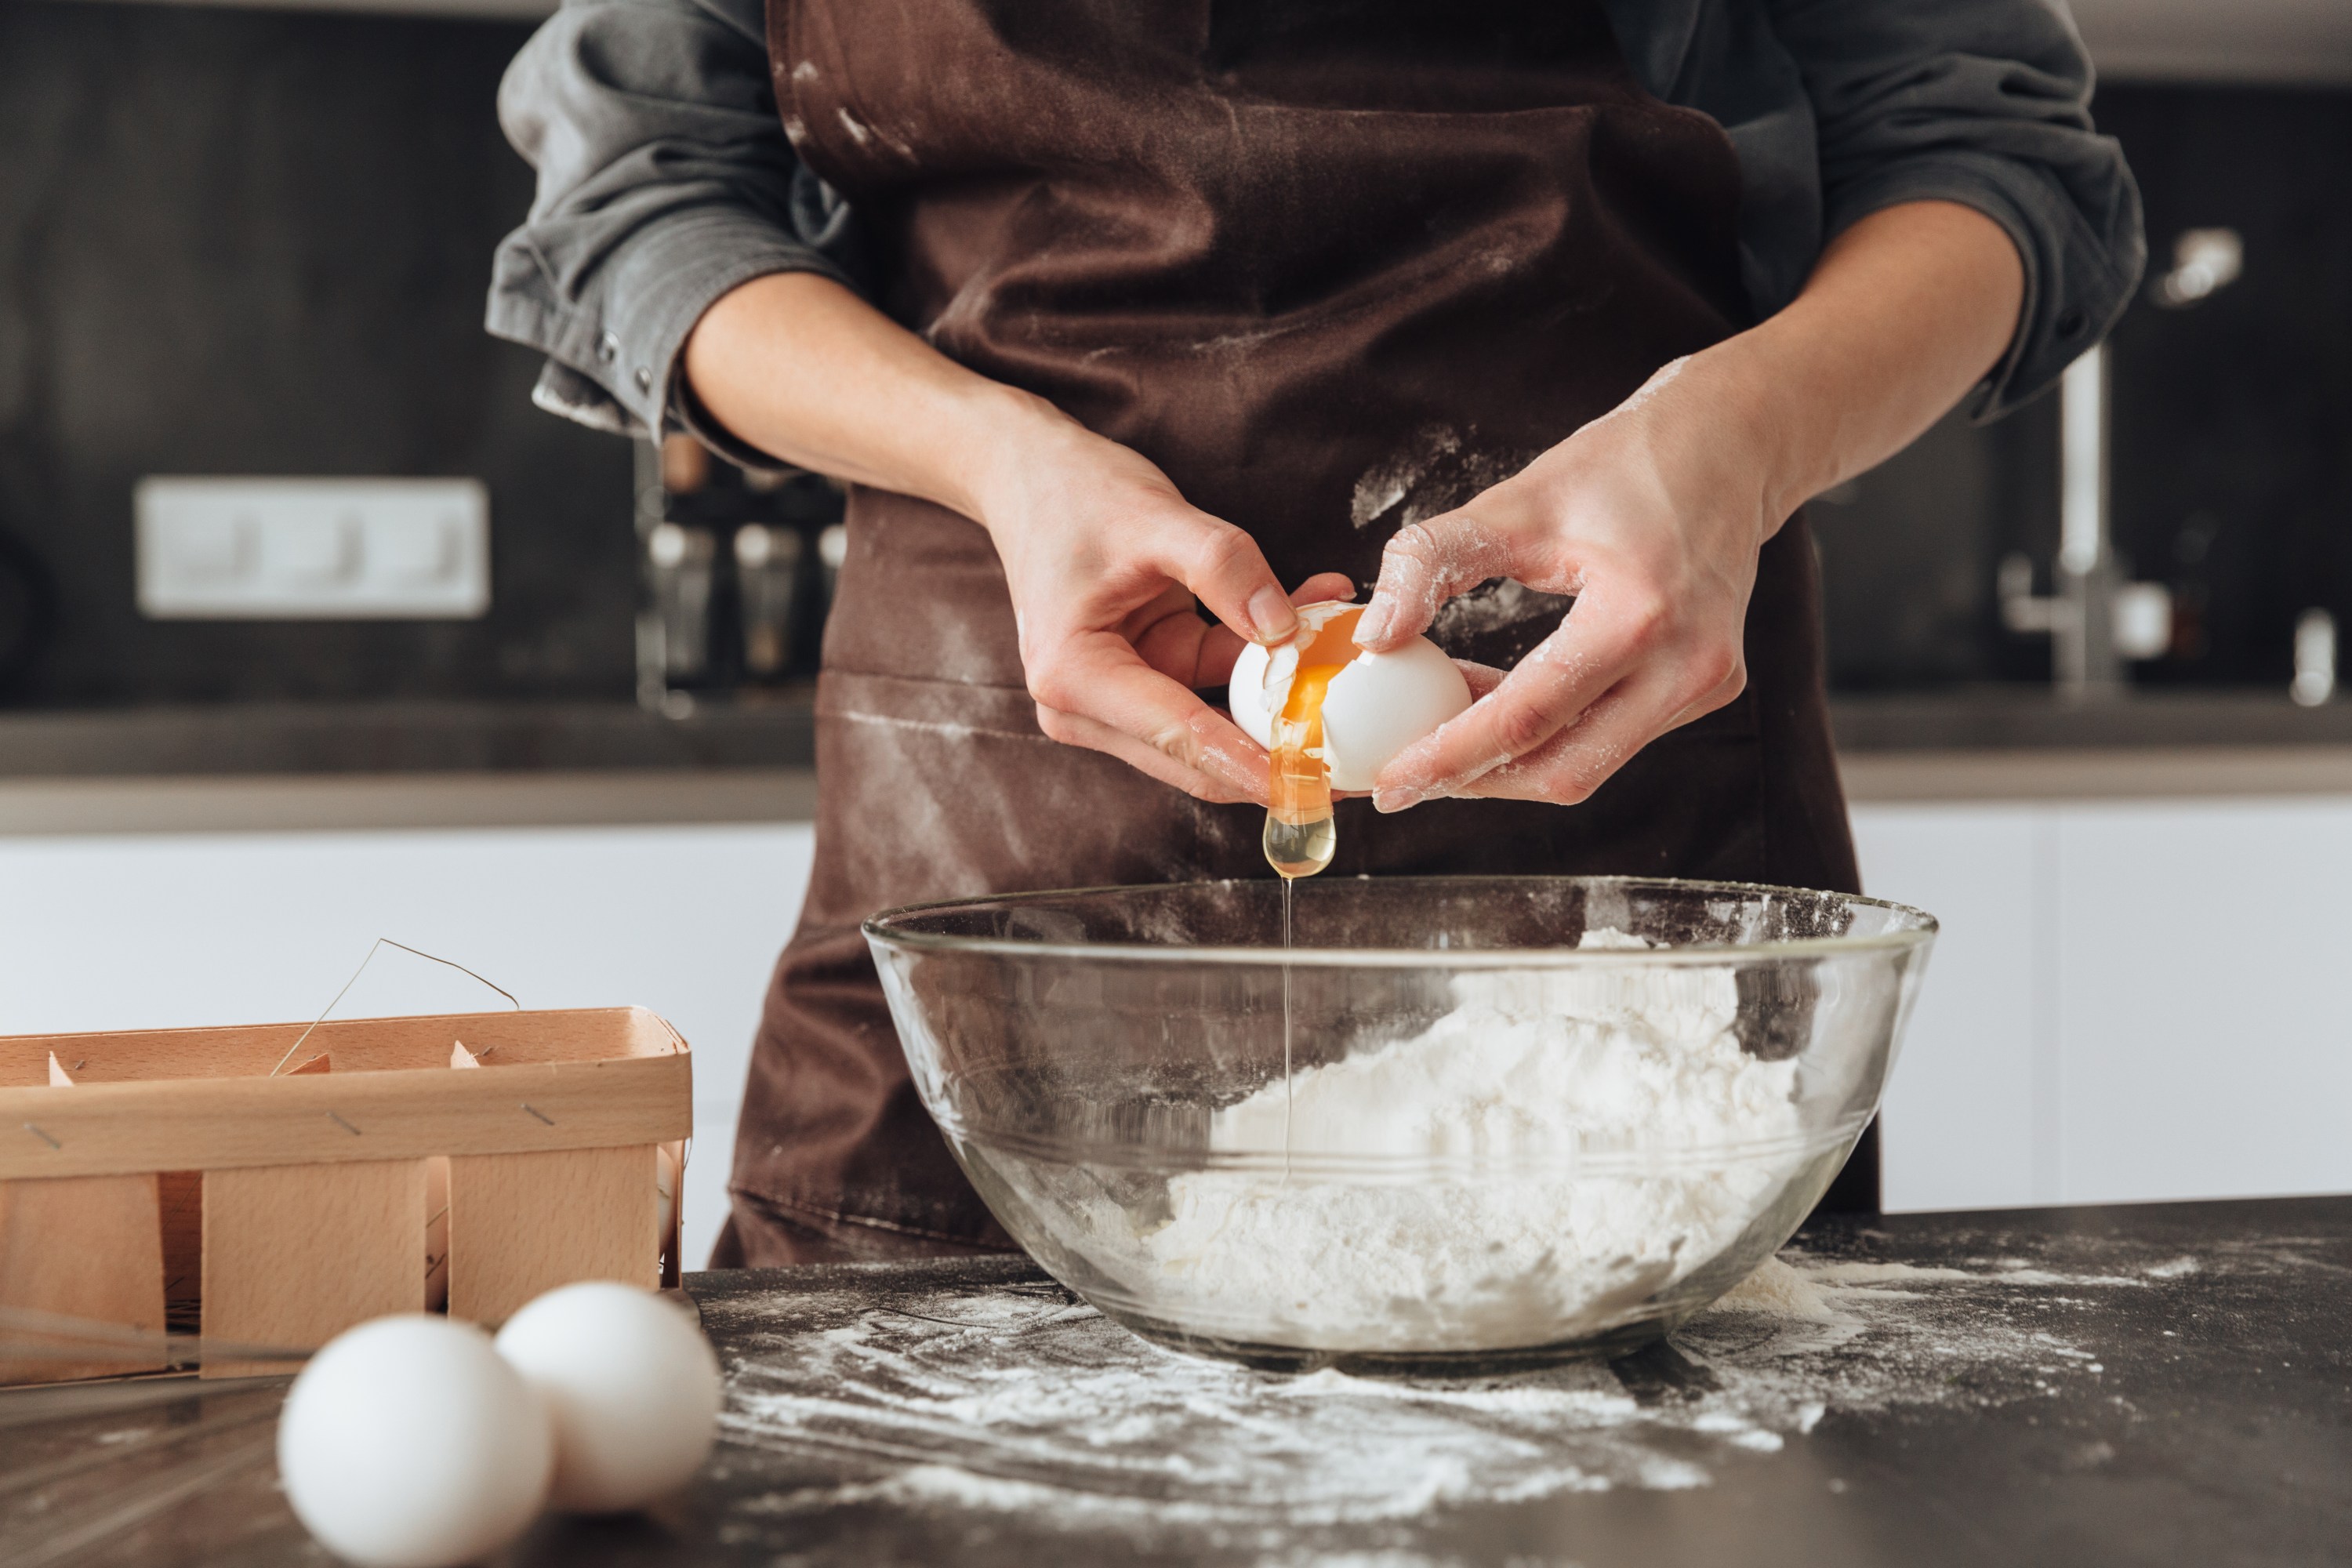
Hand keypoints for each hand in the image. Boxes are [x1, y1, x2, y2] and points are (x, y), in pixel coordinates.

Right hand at [974, 412, 1352, 804]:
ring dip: (1274, 702)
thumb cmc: (1075, 494)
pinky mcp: (1142, 679)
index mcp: (1074, 675)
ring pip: (1210, 727)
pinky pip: (1212, 687)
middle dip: (1270, 759)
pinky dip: (1258, 663)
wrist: (1029, 475)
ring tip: (1342, 665)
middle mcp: (1083, 705)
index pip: (1177, 735)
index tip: (1310, 788)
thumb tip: (1287, 630)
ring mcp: (1112, 699)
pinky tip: (1310, 620)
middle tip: (1348, 771)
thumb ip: (1224, 568)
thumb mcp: (1155, 517)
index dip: (1249, 765)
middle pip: (1192, 756)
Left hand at [1352, 355, 1772, 811]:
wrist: (1724, 448)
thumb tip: (1376, 638)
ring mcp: (1706, 685)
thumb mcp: (1511, 502)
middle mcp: (1687, 665)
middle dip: (1476, 781)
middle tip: (1407, 774)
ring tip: (1446, 717)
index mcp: (1640, 615)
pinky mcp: (1708, 690)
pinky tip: (1500, 699)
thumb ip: (1429, 563)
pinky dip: (1550, 735)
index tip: (1390, 781)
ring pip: (1589, 765)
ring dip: (1510, 758)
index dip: (1448, 758)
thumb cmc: (1619, 468)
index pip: (1526, 719)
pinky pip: (1614, 739)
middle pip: (1563, 769)